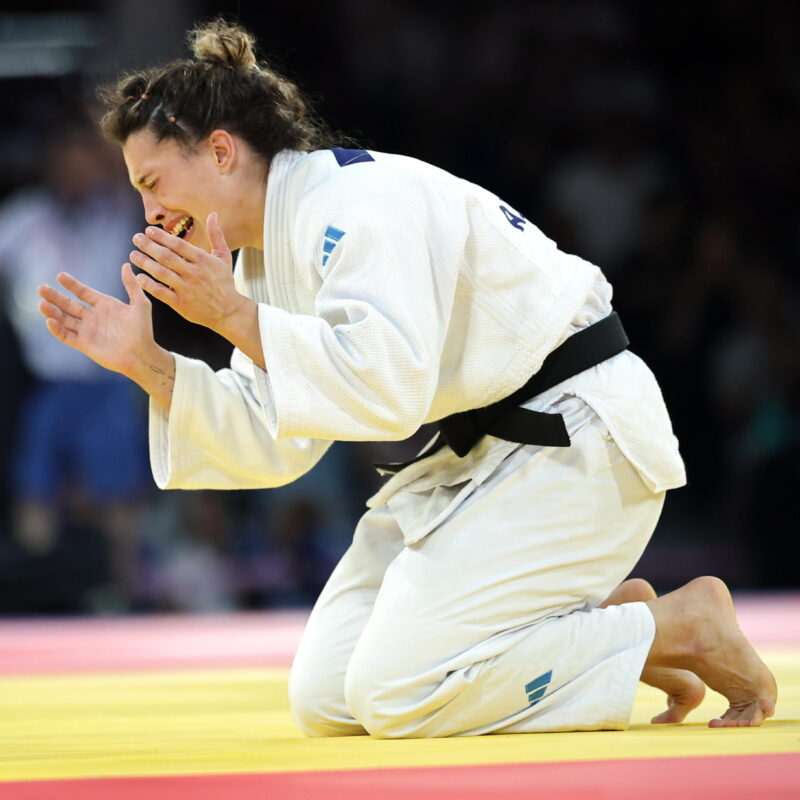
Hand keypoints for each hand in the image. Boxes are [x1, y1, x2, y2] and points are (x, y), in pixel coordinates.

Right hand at [38, 265, 175, 409]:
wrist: (142, 355)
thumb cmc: (144, 331)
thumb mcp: (140, 304)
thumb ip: (132, 285)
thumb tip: (126, 264)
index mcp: (105, 305)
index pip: (83, 292)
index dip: (71, 285)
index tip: (60, 276)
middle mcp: (94, 317)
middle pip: (69, 305)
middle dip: (55, 297)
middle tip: (42, 288)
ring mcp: (88, 331)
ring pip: (64, 319)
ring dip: (52, 311)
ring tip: (41, 303)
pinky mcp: (84, 344)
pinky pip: (66, 336)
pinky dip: (57, 329)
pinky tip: (50, 320)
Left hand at [130, 212, 247, 333]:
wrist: (228, 311)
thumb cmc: (224, 283)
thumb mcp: (224, 257)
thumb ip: (216, 235)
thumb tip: (213, 214)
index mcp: (203, 260)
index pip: (178, 244)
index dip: (161, 236)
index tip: (148, 231)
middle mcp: (193, 273)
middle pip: (166, 256)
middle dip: (148, 246)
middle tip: (136, 238)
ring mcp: (186, 289)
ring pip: (160, 272)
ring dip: (144, 262)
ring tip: (133, 255)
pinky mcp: (181, 303)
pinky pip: (160, 291)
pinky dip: (148, 284)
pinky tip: (138, 276)